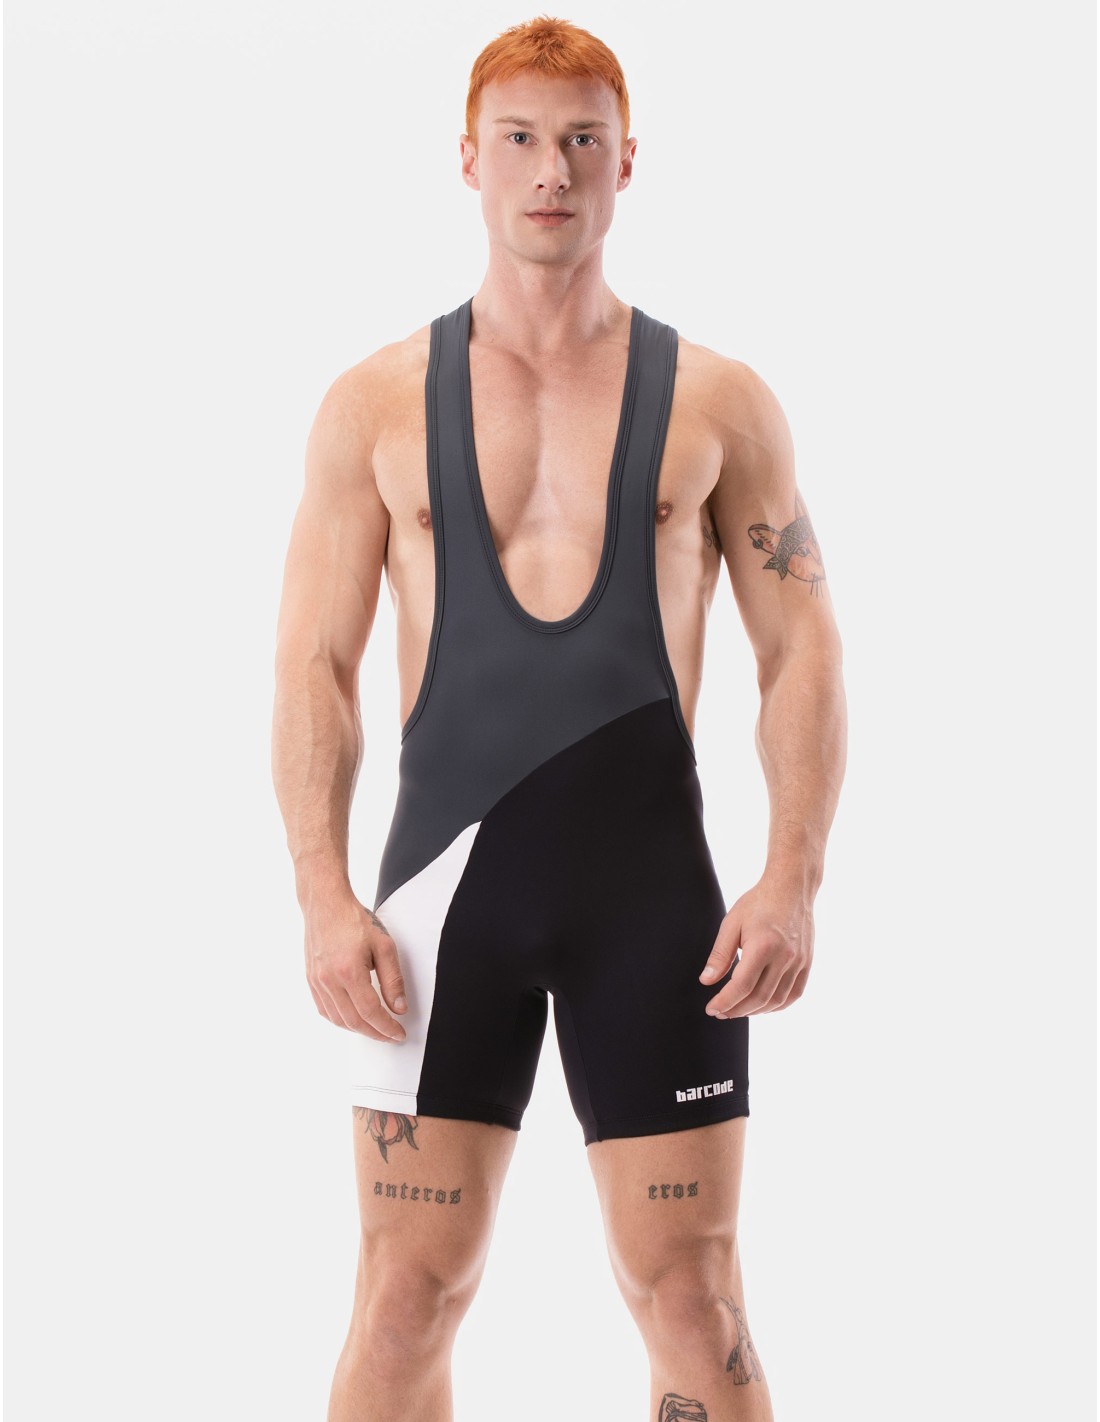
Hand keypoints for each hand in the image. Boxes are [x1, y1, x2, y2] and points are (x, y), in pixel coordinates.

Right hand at [304, 893, 408, 1041]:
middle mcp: (329, 980)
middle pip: (353, 1021)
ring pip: (337, 1019)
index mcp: (349, 971)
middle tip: (390, 1035)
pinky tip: (353, 1018)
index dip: (386, 1027)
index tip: (398, 1034)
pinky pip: (324, 1010)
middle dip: (375, 1033)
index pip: (370, 1012)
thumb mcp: (384, 946)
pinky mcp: (311, 979)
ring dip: (358, 1029)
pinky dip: (340, 1020)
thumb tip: (399, 1008)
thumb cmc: (354, 920)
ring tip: (375, 1029)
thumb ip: (393, 980)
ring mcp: (316, 981)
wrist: (326, 904)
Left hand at [698, 877, 813, 1016]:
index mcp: (763, 946)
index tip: (711, 1008)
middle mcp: (784, 957)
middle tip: (721, 1012)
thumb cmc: (758, 903)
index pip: (742, 986)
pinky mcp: (807, 963)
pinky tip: (761, 1005)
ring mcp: (799, 962)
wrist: (792, 888)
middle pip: (759, 998)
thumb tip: (706, 981)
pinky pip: (794, 995)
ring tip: (737, 1009)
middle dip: (737, 1010)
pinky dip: (776, 1006)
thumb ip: (720, 955)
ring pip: (777, 1001)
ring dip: (755, 1011)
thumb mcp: (731, 923)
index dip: (725, 1002)